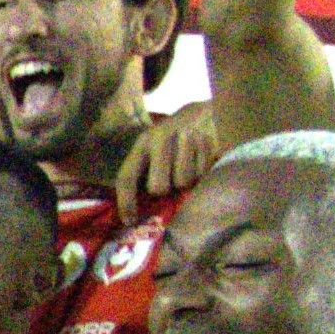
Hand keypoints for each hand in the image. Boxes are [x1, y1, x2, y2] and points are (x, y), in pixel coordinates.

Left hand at [116, 98, 230, 216]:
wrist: (203, 112)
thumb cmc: (172, 139)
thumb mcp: (152, 148)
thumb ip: (143, 173)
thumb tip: (137, 213)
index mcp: (143, 143)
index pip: (127, 177)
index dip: (126, 202)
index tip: (130, 221)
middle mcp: (161, 139)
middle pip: (158, 187)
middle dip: (165, 190)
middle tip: (171, 180)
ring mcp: (186, 139)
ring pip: (183, 183)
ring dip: (187, 182)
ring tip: (189, 165)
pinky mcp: (209, 141)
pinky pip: (203, 175)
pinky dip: (203, 174)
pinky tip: (203, 159)